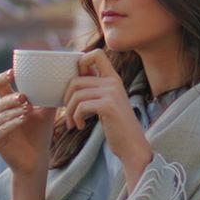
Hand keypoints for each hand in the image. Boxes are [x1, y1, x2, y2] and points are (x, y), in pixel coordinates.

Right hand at [0, 69, 58, 178]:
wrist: (37, 158)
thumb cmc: (40, 133)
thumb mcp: (45, 112)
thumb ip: (48, 97)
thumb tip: (60, 79)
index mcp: (6, 103)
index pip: (0, 85)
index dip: (4, 77)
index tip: (14, 72)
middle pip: (0, 100)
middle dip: (12, 98)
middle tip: (25, 97)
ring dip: (13, 110)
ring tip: (27, 109)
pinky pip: (0, 129)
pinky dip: (11, 123)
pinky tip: (22, 120)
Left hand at [60, 49, 153, 172]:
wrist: (132, 146)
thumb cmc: (117, 127)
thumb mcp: (107, 103)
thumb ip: (96, 90)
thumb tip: (74, 80)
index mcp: (113, 78)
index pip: (96, 54)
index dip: (80, 63)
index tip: (77, 84)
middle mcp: (113, 82)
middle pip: (77, 79)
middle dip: (67, 98)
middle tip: (69, 113)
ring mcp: (112, 93)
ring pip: (77, 94)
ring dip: (70, 111)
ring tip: (73, 123)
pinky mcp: (108, 106)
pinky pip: (81, 106)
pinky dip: (76, 117)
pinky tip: (80, 126)